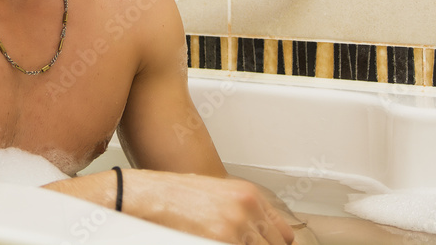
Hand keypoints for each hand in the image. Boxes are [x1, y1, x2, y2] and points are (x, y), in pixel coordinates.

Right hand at [126, 170, 294, 243]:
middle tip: (241, 244)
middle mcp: (247, 209)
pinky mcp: (218, 241)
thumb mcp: (220, 194)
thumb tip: (258, 235)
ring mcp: (234, 227)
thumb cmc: (179, 195)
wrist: (152, 196)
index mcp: (250, 195)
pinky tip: (215, 243)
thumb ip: (245, 212)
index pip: (283, 234)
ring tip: (223, 241)